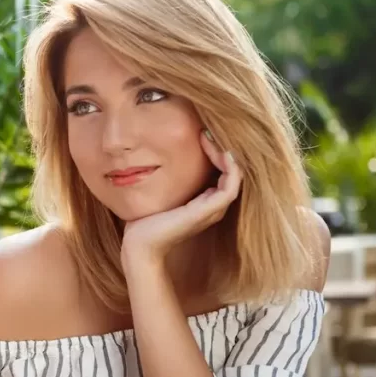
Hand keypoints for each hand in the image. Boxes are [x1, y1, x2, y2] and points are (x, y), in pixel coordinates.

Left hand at [121, 129, 240, 268]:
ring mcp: (213, 210)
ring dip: (226, 153)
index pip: (222, 172)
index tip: (200, 134)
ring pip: (235, 175)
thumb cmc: (145, 221)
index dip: (216, 151)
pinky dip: (230, 166)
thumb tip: (160, 157)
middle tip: (206, 131)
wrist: (139, 245)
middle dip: (222, 148)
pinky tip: (218, 151)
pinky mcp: (208, 211)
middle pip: (232, 171)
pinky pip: (231, 185)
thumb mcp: (160, 194)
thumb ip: (168, 180)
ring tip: (209, 136)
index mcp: (204, 202)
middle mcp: (214, 206)